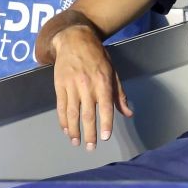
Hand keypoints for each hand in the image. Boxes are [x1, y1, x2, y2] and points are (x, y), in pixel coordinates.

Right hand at [52, 26, 132, 149]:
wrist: (75, 41)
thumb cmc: (98, 57)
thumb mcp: (113, 72)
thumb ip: (119, 94)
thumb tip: (128, 113)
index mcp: (103, 81)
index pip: (106, 106)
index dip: (106, 123)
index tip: (106, 137)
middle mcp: (87, 85)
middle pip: (88, 114)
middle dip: (90, 133)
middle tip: (91, 147)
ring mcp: (71, 85)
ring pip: (72, 113)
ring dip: (74, 130)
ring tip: (77, 142)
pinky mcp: (59, 85)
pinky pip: (61, 107)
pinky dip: (63, 120)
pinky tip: (67, 130)